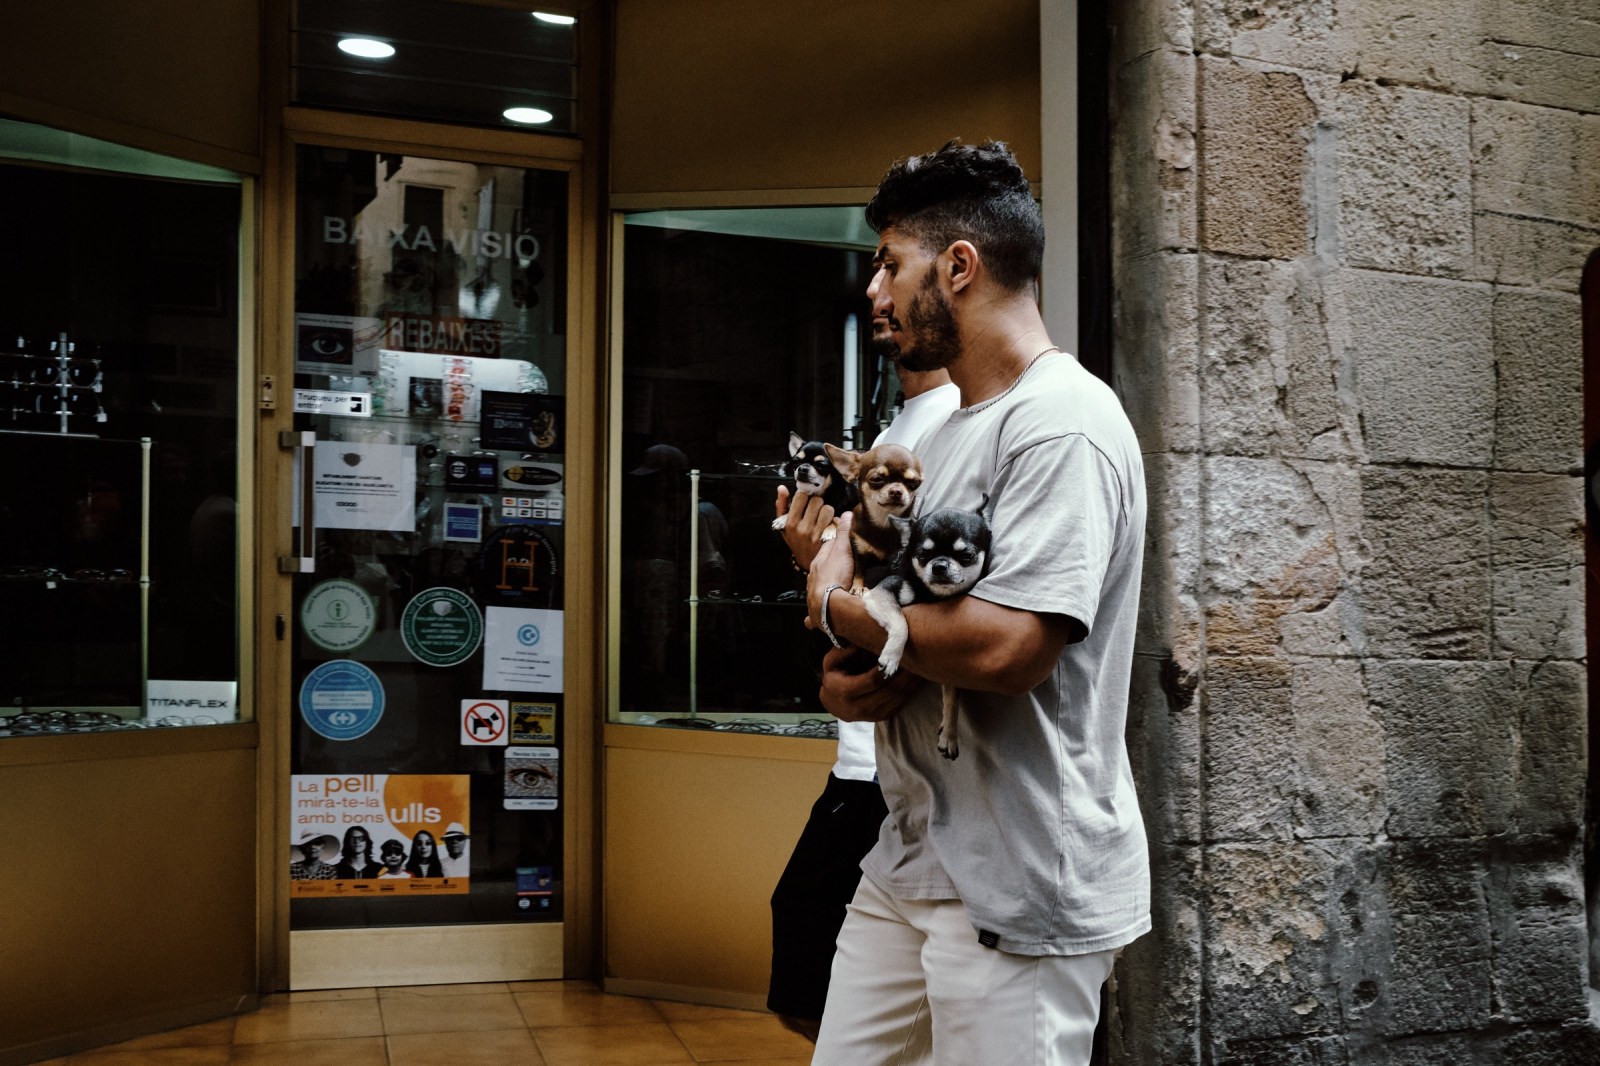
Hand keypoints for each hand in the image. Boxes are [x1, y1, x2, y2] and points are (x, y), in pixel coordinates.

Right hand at [775, 485, 834, 570]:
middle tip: (815, 510)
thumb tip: (782, 488)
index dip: (805, 496)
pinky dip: (834, 520)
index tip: (806, 502)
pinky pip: (835, 520)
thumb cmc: (795, 539)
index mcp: (790, 522)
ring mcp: (816, 534)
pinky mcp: (827, 538)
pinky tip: (829, 524)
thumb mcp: (784, 525)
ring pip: (827, 508)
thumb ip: (782, 505)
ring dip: (827, 510)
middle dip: (817, 503)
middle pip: (816, 500)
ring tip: (823, 517)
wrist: (806, 561)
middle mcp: (802, 528)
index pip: (801, 496)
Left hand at [806, 512, 856, 629]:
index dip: (832, 548)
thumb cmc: (835, 576)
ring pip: (815, 593)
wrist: (828, 604)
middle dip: (826, 571)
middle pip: (820, 573)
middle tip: (836, 571)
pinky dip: (811, 620)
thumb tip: (846, 514)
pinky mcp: (816, 616)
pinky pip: (812, 618)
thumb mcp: (842, 551)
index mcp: (818, 565)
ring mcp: (812, 598)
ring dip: (820, 592)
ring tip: (827, 595)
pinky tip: (809, 624)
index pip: (825, 552)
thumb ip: (844, 534)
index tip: (839, 547)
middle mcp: (812, 581)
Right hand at [819, 644, 921, 720]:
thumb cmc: (834, 677)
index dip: (887, 668)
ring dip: (911, 683)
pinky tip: (917, 678)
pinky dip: (910, 690)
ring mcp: (872, 715)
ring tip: (922, 666)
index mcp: (845, 692)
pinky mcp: (882, 717)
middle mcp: (858, 708)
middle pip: (889, 691)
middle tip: (917, 658)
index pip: (872, 680)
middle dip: (905, 675)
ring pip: (897, 698)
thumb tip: (861, 642)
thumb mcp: (830, 662)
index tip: (899, 653)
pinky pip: (900, 704)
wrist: (834, 704)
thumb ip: (843, 651)